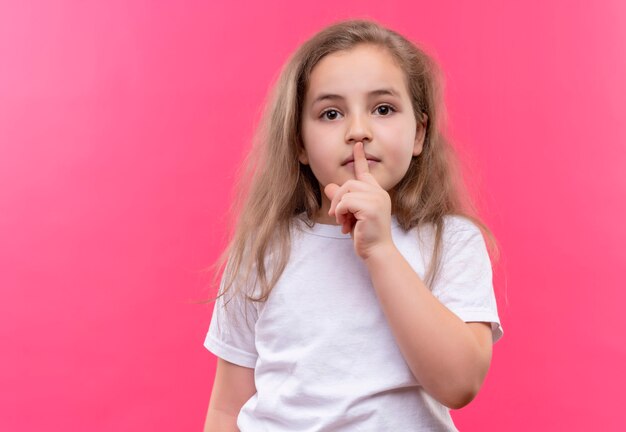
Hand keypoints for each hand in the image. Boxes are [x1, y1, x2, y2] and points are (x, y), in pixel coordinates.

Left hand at [324, 142, 393, 259]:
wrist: (376, 251)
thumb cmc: (365, 235)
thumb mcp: (350, 215)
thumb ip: (342, 200)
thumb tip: (329, 187)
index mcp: (376, 193)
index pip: (366, 172)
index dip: (360, 158)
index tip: (357, 145)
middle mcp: (379, 193)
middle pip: (349, 183)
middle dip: (337, 198)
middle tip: (335, 215)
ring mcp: (377, 199)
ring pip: (347, 191)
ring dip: (338, 207)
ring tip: (341, 222)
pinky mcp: (371, 207)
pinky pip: (346, 202)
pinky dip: (340, 213)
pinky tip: (344, 224)